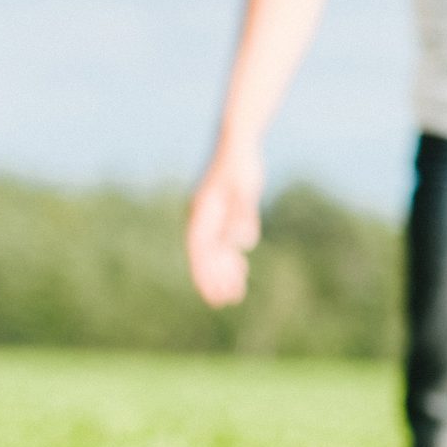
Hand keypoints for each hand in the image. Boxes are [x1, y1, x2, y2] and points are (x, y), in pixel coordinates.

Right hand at [186, 150, 263, 306]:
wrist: (238, 143)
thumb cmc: (241, 164)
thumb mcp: (245, 189)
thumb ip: (243, 215)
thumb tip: (243, 243)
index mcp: (202, 213)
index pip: (200, 251)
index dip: (205, 274)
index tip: (213, 294)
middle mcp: (202, 217)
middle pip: (205, 255)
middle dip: (214, 279)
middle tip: (225, 303)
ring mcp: (211, 216)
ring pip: (214, 250)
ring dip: (223, 271)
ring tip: (234, 295)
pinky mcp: (222, 212)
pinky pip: (223, 241)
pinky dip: (230, 256)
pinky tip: (240, 270)